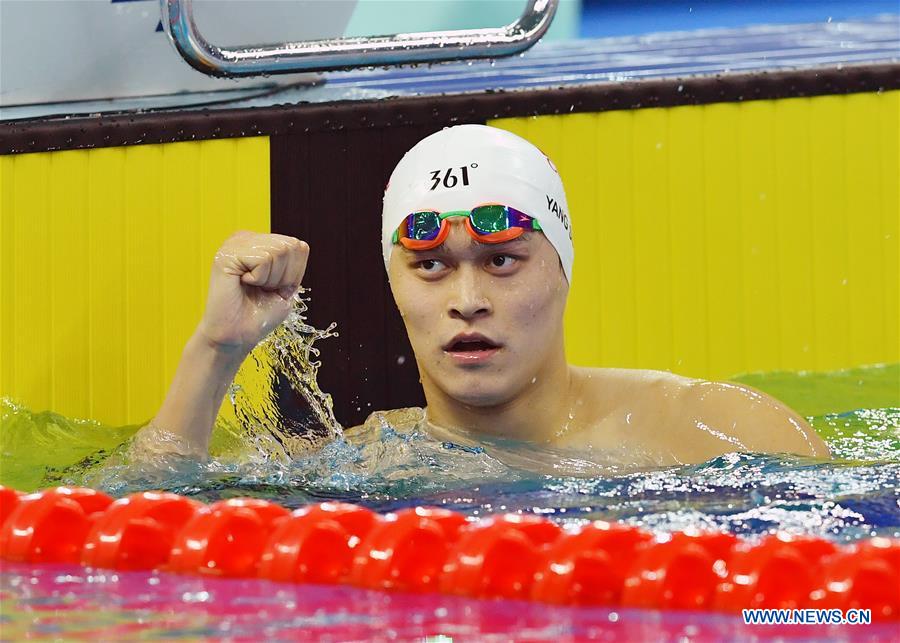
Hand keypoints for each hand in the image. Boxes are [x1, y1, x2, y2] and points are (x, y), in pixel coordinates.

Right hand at [197, 231, 309, 351]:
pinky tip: (242, 284)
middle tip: (261, 289)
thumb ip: (294, 261)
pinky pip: (263, 259)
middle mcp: (245, 238)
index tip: (273, 288)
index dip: (294, 274)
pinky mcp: (226, 255)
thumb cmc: (259, 314)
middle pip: (290, 246)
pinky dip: (259, 278)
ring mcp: (234, 244)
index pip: (298, 246)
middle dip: (284, 276)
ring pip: (278, 251)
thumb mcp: (286, 285)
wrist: (237, 336)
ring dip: (271, 279)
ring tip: (251, 287)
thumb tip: (300, 244)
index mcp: (259, 243)